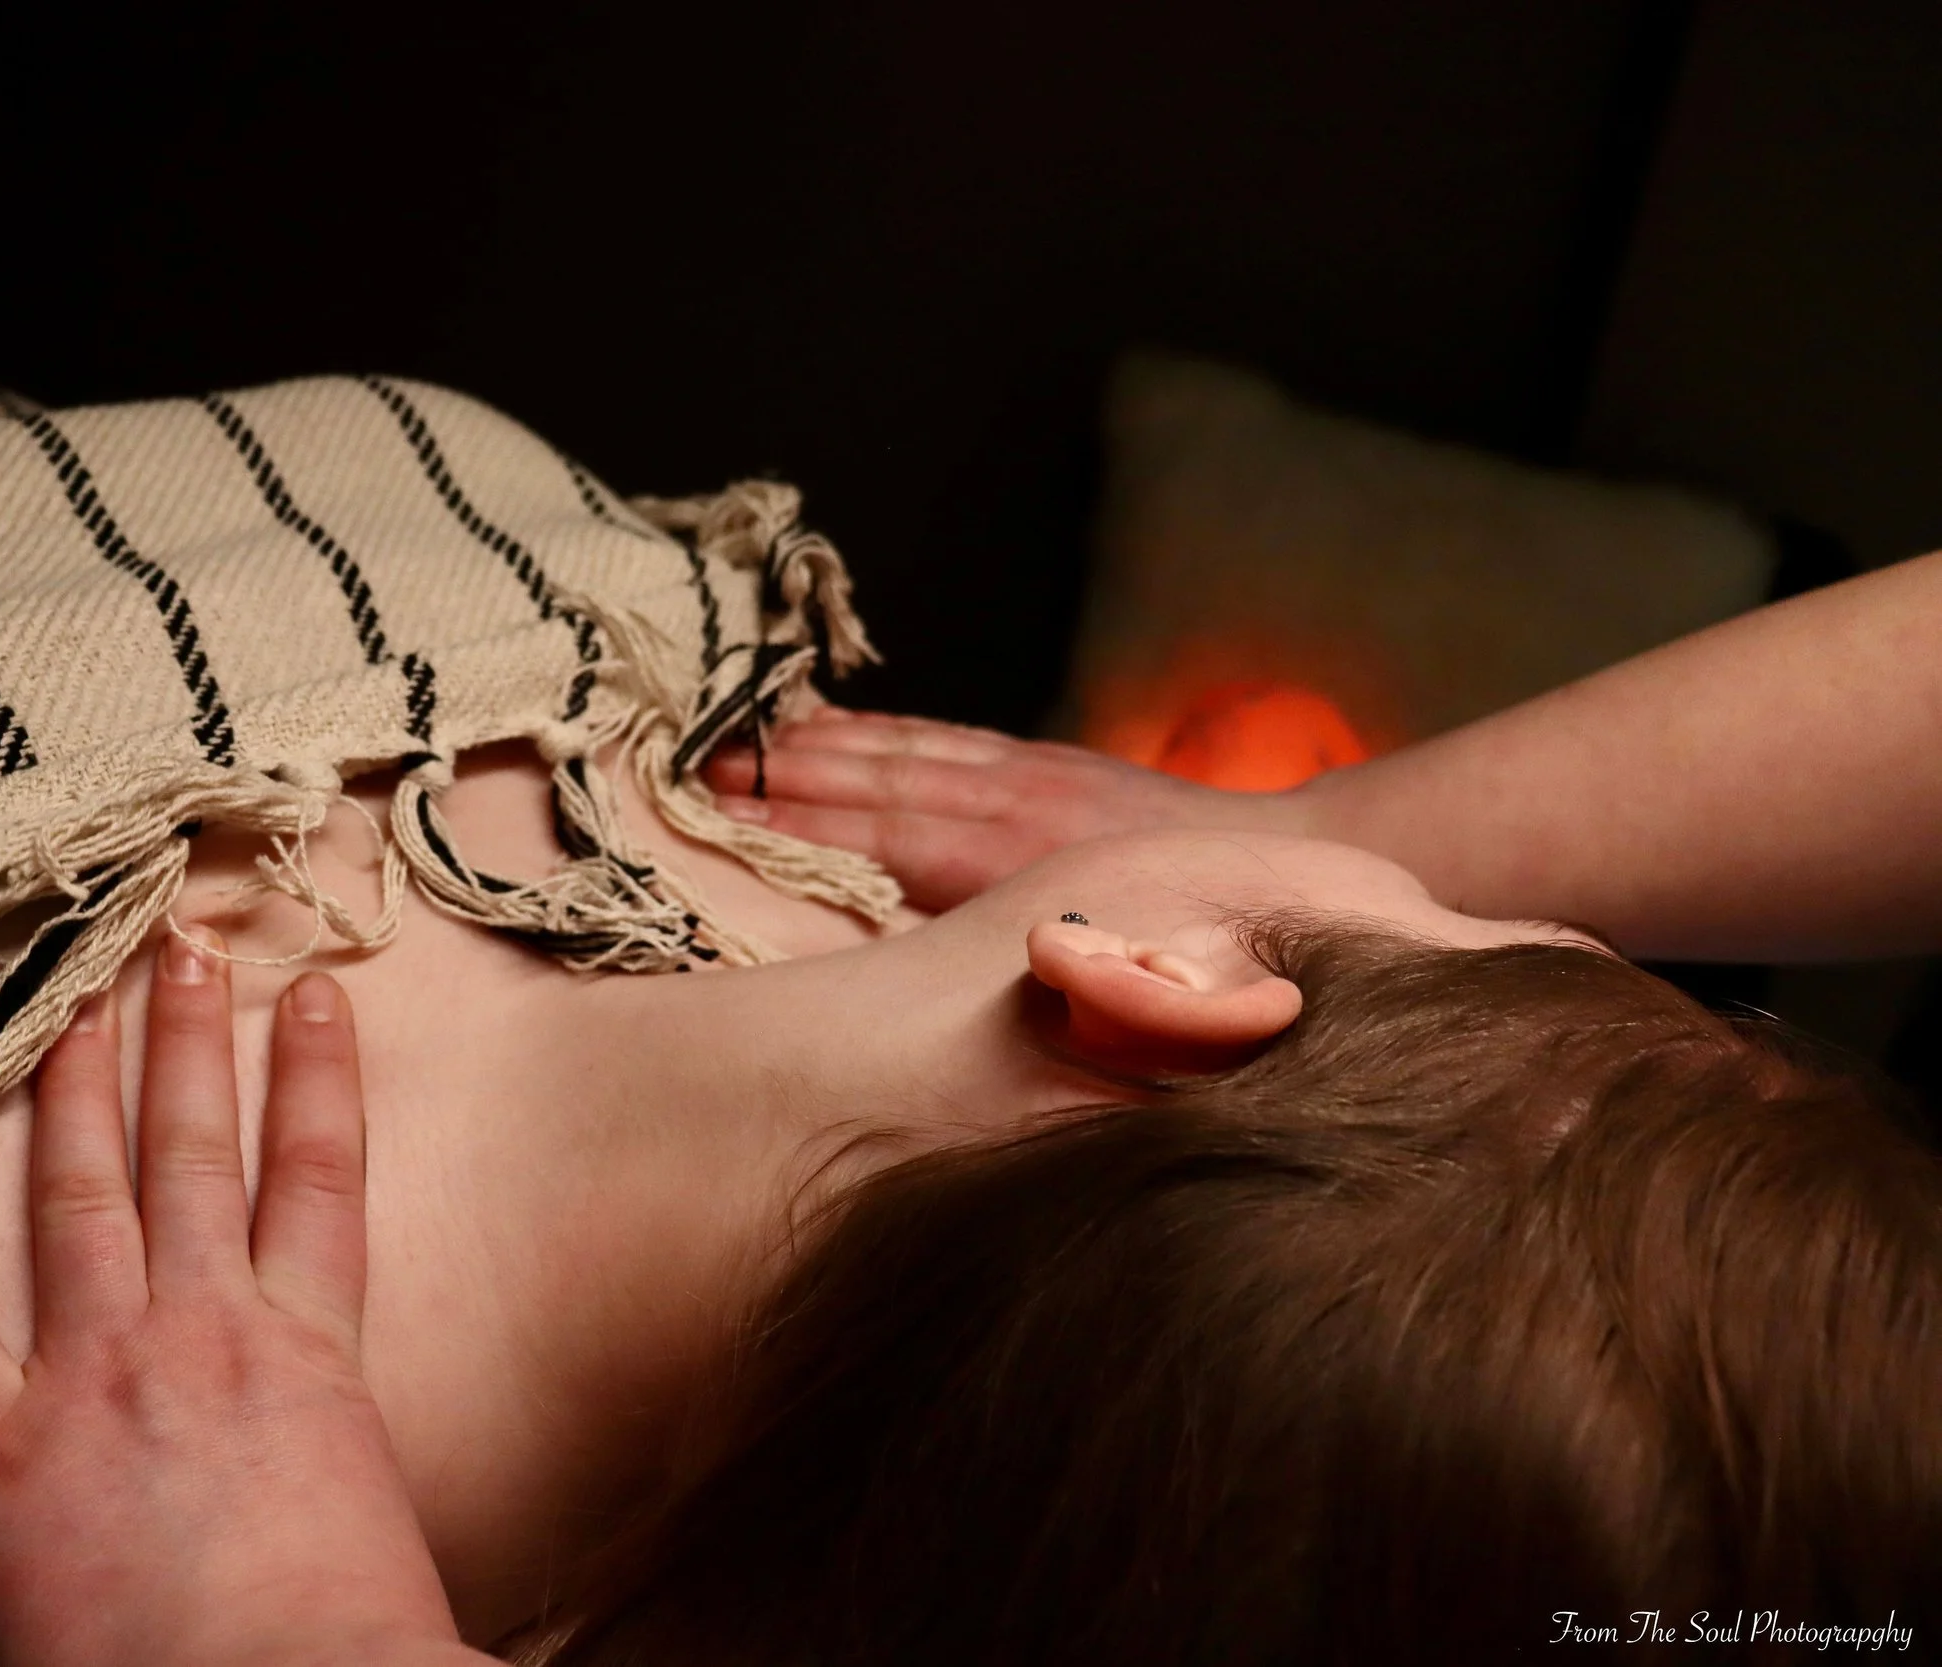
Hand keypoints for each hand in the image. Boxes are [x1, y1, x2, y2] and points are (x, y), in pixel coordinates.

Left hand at [0, 934, 483, 1666]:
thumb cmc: (351, 1648)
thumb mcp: (388, 1531)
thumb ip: (373, 1481)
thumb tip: (426, 1536)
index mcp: (311, 1357)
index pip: (320, 1180)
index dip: (318, 1079)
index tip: (313, 997)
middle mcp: (205, 1334)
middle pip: (196, 1156)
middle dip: (187, 1045)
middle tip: (177, 953)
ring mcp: (98, 1379)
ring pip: (85, 1199)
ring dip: (75, 1094)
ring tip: (71, 1007)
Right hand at [704, 707, 1309, 909]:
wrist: (1280, 863)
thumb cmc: (1174, 942)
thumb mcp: (1080, 966)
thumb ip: (986, 966)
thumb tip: (893, 980)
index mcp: (1007, 866)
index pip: (872, 839)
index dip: (790, 828)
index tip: (714, 819)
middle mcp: (1005, 808)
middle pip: (867, 784)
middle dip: (776, 777)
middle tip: (688, 770)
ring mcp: (1021, 775)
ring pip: (895, 752)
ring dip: (811, 747)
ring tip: (733, 743)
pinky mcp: (1038, 759)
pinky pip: (937, 738)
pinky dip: (874, 728)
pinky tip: (824, 724)